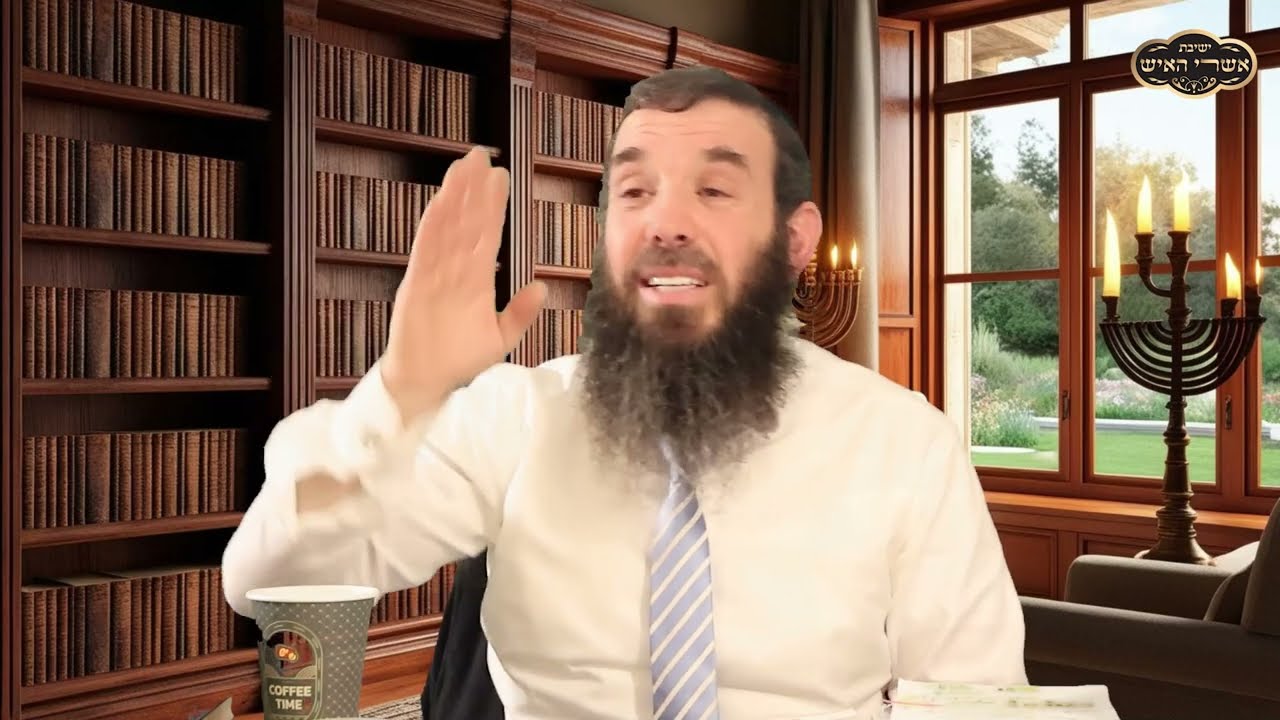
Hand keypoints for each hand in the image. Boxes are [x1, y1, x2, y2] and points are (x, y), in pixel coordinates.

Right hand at [379, 147, 545, 424]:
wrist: (425, 387)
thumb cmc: (458, 363)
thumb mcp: (499, 339)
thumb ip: (519, 314)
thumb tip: (541, 287)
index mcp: (476, 282)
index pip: (486, 236)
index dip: (493, 207)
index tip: (500, 178)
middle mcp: (455, 273)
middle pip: (466, 223)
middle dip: (473, 190)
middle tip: (481, 156)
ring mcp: (434, 276)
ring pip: (447, 229)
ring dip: (455, 198)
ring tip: (463, 167)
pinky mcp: (416, 286)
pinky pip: (425, 251)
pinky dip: (433, 226)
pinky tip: (441, 203)